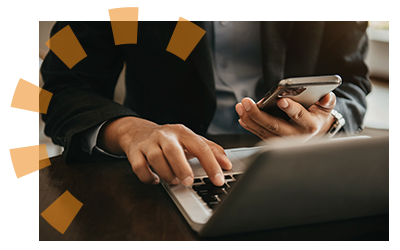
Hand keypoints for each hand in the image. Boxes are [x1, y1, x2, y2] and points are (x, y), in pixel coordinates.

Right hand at [97, 117, 231, 185]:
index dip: (211, 164)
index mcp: (182, 132)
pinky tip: (156, 180)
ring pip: (156, 158)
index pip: (200, 147)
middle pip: (173, 150)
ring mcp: (148, 143)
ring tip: (174, 180)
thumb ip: (210, 150)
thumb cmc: (168, 139)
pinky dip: (148, 177)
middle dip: (182, 168)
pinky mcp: (134, 152)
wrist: (137, 131)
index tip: (218, 179)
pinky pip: (139, 167)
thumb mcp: (190, 140)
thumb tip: (227, 164)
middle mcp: (165, 136)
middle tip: (189, 181)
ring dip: (166, 174)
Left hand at [235, 92, 335, 140]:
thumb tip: (327, 96)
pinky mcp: (273, 140)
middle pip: (274, 125)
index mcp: (309, 125)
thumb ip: (327, 102)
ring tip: (241, 106)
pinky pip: (258, 134)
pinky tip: (241, 116)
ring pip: (263, 130)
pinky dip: (248, 125)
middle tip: (247, 102)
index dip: (291, 108)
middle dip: (258, 114)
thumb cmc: (316, 115)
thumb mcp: (325, 108)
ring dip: (249, 118)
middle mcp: (295, 135)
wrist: (312, 131)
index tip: (281, 100)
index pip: (299, 116)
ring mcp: (282, 140)